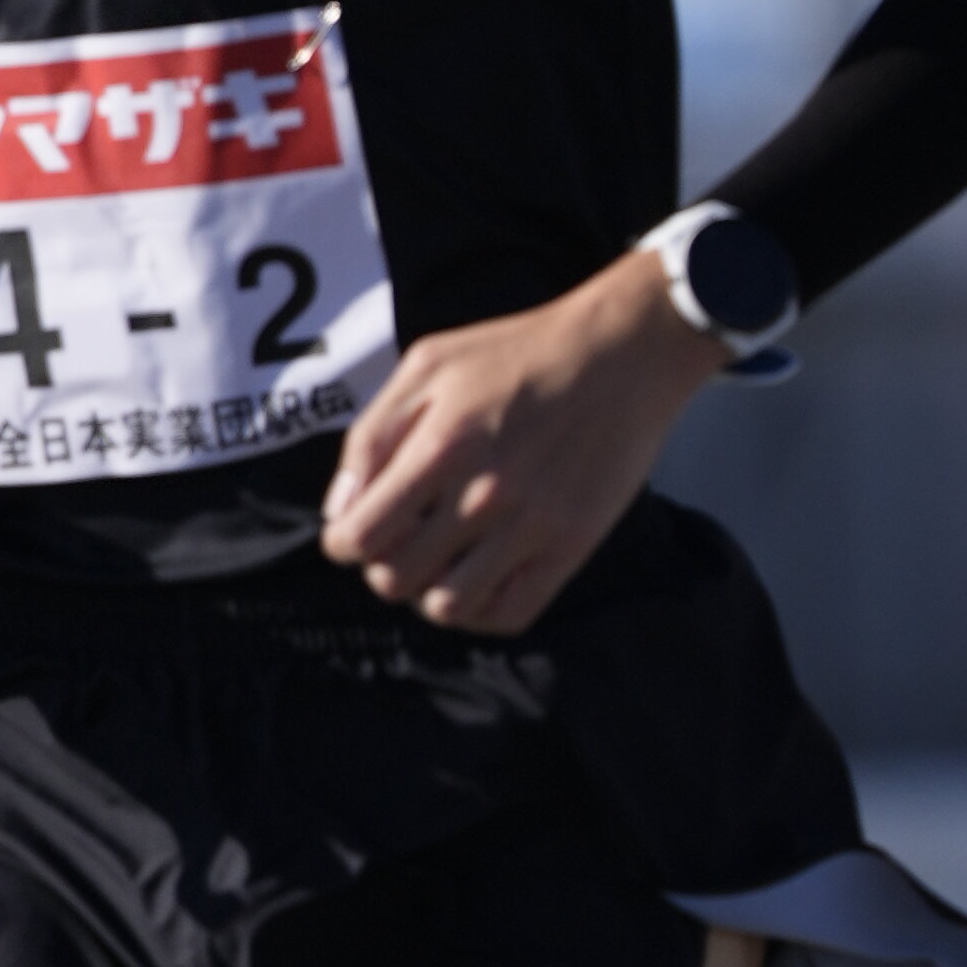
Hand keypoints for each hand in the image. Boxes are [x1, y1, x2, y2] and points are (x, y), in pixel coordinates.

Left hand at [319, 253, 726, 634]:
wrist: (623, 352)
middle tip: (403, 541)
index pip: (359, 537)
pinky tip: (481, 578)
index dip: (343, 543)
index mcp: (441, 447)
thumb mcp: (428, 366)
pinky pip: (510, 614)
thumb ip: (373, 435)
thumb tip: (342, 507)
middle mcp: (484, 495)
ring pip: (449, 607)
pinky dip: (482, 610)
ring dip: (430, 592)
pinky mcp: (572, 545)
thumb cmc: (519, 352)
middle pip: (395, 580)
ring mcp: (532, 526)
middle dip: (383, 566)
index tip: (357, 530)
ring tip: (442, 563)